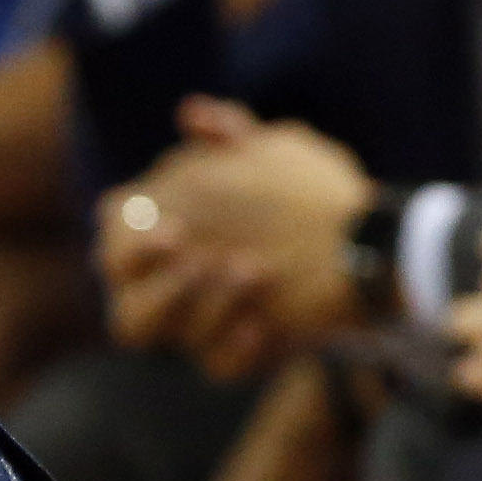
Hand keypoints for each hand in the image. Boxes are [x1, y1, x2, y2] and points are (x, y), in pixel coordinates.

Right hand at [99, 100, 378, 378]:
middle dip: (144, 272)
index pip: (112, 228)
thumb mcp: (274, 152)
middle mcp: (165, 279)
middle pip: (112, 289)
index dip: (126, 231)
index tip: (171, 224)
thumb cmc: (307, 194)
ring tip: (253, 271)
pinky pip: (214, 366)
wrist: (369, 244)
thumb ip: (230, 132)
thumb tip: (191, 114)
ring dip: (192, 303)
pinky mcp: (234, 351)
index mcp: (162, 228)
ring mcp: (194, 320)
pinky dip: (234, 345)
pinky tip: (265, 322)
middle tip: (190, 250)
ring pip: (143, 330)